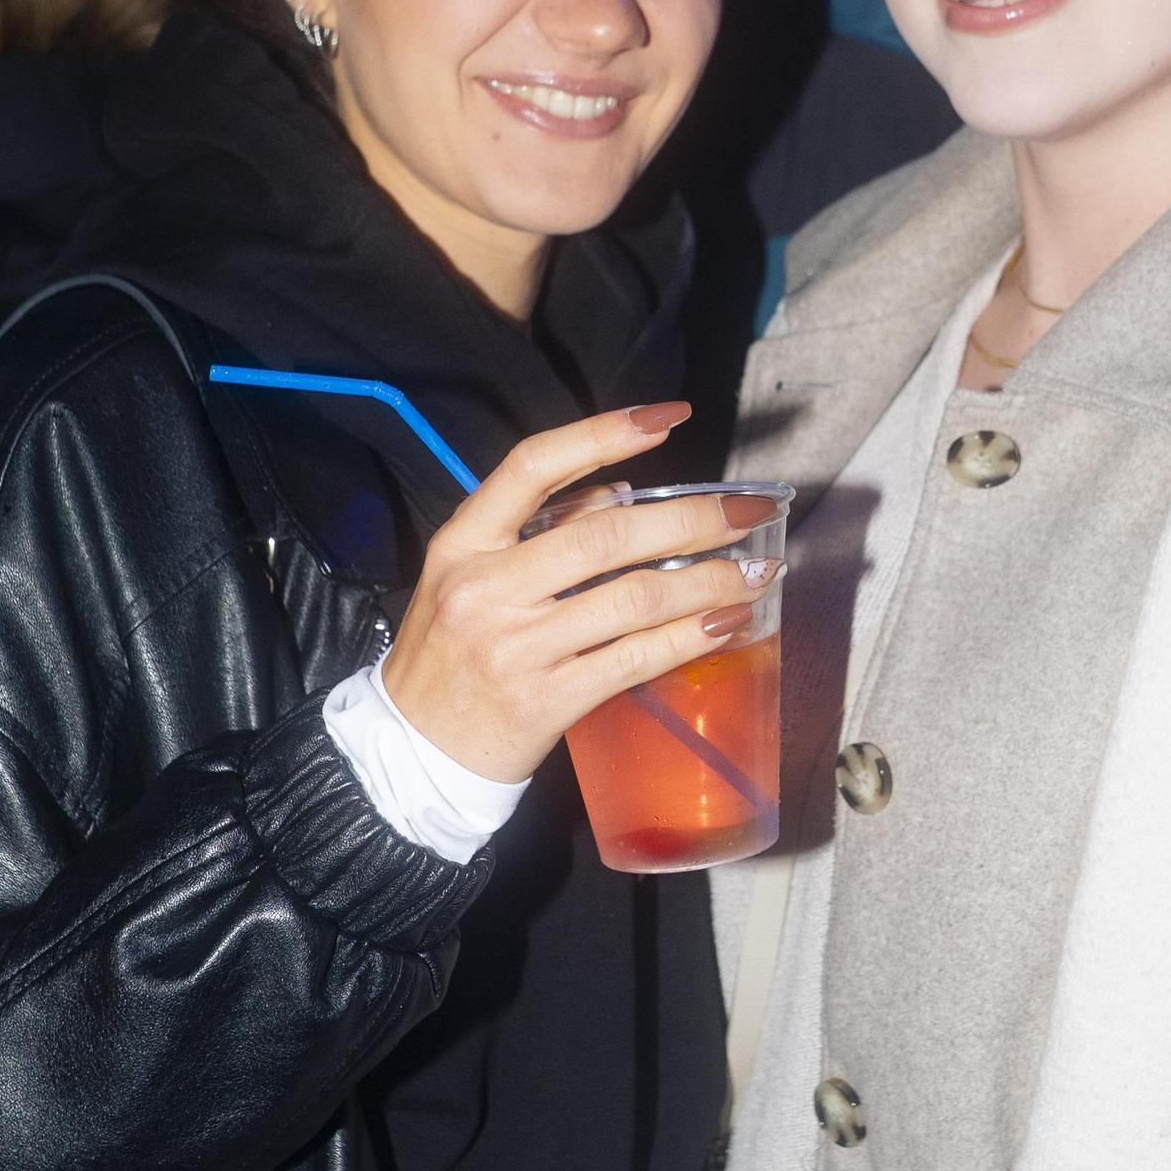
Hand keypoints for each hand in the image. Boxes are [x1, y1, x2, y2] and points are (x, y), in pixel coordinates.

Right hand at [381, 403, 777, 784]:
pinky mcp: (547, 700)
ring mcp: (517, 647)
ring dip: (707, 581)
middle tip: (749, 510)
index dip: (604, 434)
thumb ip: (539, 532)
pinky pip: (636, 658)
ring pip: (633, 599)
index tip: (669, 417)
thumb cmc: (449, 657)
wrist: (414, 753)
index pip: (534, 467)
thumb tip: (622, 492)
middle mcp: (487, 588)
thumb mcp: (469, 579)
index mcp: (463, 544)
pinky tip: (729, 621)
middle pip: (606, 536)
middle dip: (692, 519)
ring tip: (756, 571)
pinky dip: (692, 636)